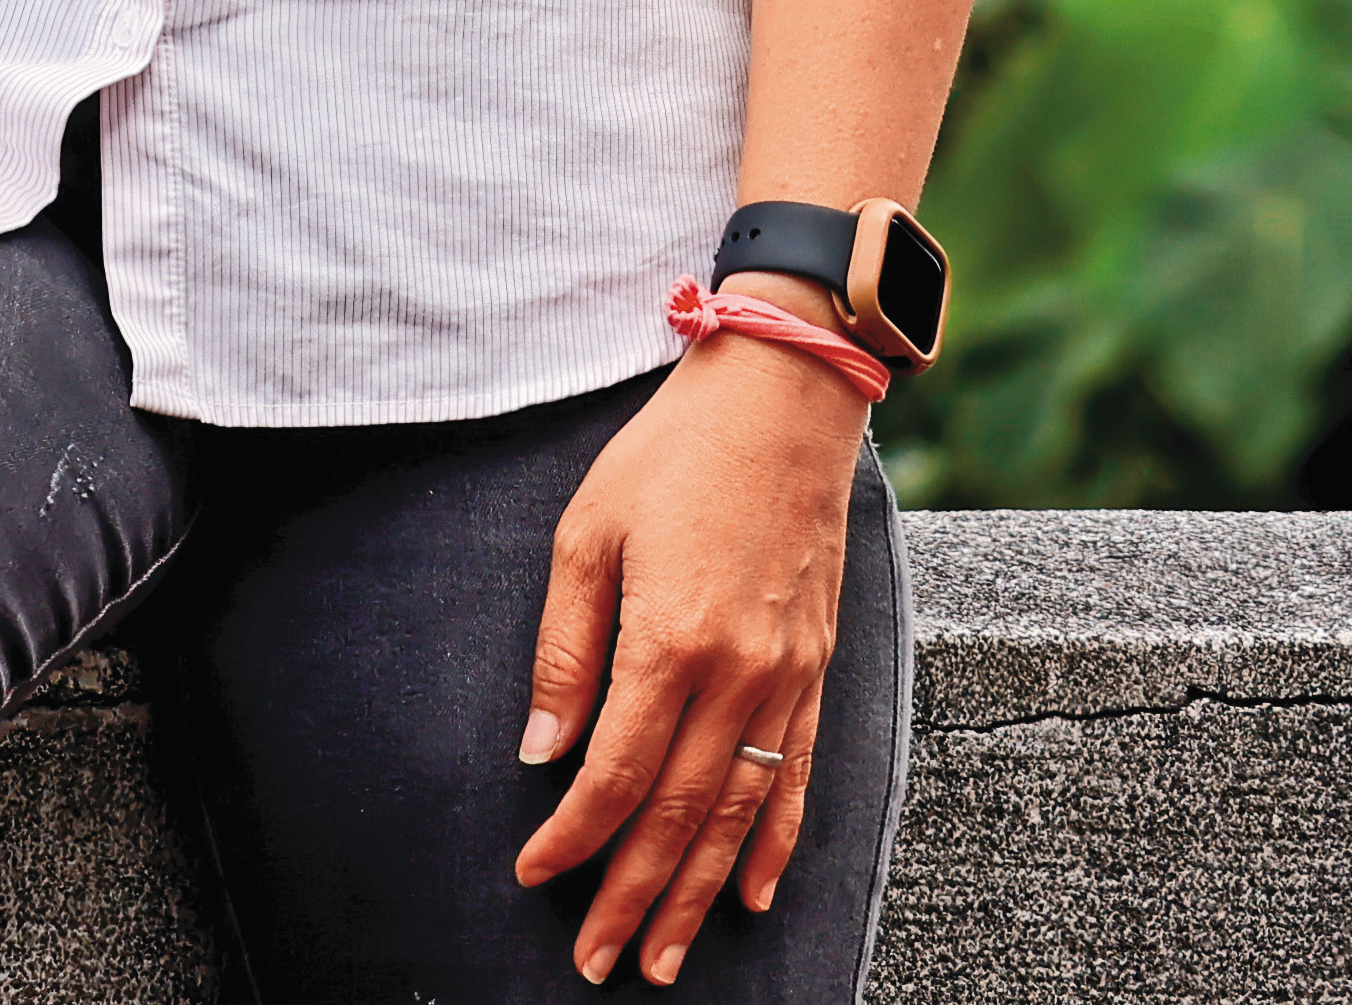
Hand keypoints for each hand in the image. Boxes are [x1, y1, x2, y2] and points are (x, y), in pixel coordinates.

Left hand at [505, 327, 870, 977]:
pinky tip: (750, 894)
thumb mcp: (588, 533)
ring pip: (739, 818)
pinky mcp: (817, 671)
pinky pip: (796, 780)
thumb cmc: (670, 456)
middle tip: (600, 962)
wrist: (783, 402)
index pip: (614, 775)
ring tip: (667, 957)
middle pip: (678, 817)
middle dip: (634, 897)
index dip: (572, 837)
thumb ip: (565, 648)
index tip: (534, 874)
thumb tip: (543, 751)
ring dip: (699, 894)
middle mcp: (739, 677)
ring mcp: (788, 680)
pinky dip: (774, 845)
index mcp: (671, 642)